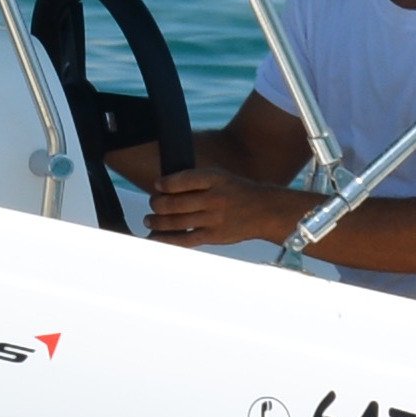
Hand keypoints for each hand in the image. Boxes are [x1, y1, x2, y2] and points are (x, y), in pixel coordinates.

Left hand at [148, 167, 309, 250]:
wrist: (266, 211)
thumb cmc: (238, 193)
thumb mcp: (222, 177)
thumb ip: (197, 180)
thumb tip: (165, 187)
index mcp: (215, 179)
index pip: (183, 180)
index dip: (165, 183)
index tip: (157, 185)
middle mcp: (214, 198)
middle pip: (175, 202)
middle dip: (157, 204)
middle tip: (152, 203)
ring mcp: (214, 219)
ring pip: (176, 221)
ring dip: (157, 222)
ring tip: (149, 220)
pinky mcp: (214, 236)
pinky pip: (185, 239)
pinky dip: (167, 239)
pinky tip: (156, 237)